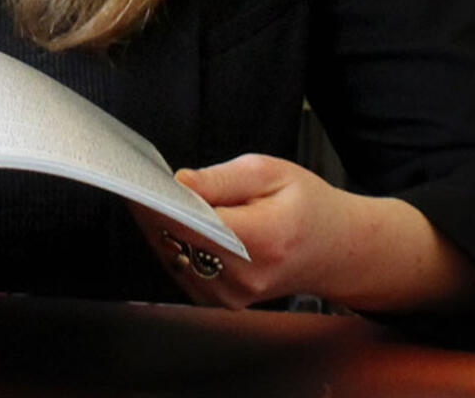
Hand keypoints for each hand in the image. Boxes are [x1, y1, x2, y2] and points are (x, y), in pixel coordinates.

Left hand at [134, 153, 474, 315]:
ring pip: (176, 258)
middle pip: (179, 242)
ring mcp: (235, 296)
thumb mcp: (270, 172)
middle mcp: (246, 276)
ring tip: (154, 197)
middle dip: (155, 211)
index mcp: (263, 238)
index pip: (194, 223)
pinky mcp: (225, 303)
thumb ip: (221, 180)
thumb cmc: (307, 204)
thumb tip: (180, 183)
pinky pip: (184, 272)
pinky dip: (174, 245)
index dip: (161, 202)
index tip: (139, 180)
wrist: (337, 250)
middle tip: (138, 180)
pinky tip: (171, 222)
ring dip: (160, 229)